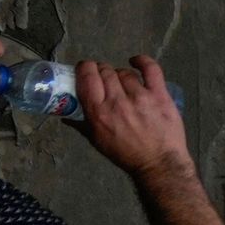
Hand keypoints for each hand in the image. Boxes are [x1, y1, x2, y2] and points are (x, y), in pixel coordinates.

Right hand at [73, 56, 193, 176]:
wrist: (158, 163)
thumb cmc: (125, 154)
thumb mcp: (97, 142)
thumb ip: (81, 125)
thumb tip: (65, 116)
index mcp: (98, 112)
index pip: (87, 77)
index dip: (85, 68)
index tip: (86, 70)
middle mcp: (117, 101)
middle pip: (105, 71)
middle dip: (102, 71)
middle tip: (104, 78)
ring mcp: (140, 96)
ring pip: (124, 72)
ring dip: (120, 74)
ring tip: (122, 82)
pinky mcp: (159, 95)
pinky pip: (150, 69)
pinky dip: (142, 61)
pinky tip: (136, 61)